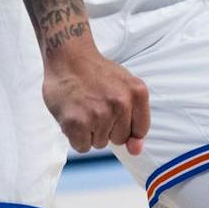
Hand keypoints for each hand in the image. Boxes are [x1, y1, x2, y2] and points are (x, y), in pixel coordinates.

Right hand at [41, 37, 149, 155]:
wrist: (68, 56)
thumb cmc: (96, 73)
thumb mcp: (124, 87)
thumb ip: (135, 119)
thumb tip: (136, 151)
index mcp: (138, 92)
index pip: (140, 130)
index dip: (125, 125)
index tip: (114, 112)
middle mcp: (121, 103)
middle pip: (119, 139)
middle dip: (106, 128)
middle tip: (95, 105)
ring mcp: (99, 114)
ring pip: (100, 143)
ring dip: (90, 131)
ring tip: (83, 107)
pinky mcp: (77, 123)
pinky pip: (82, 147)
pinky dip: (76, 136)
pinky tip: (73, 116)